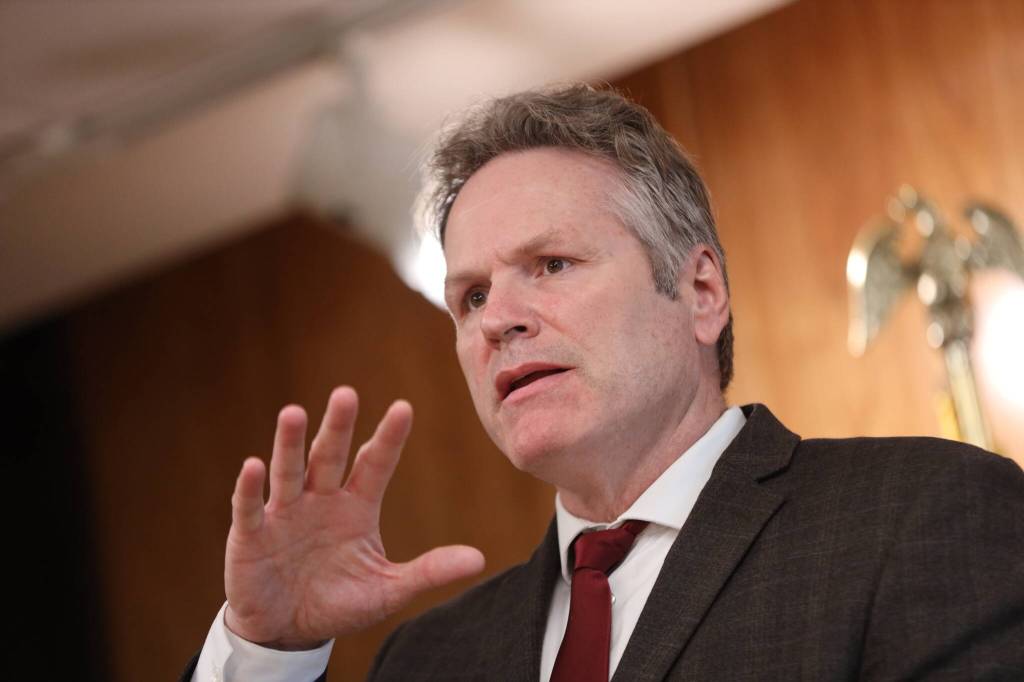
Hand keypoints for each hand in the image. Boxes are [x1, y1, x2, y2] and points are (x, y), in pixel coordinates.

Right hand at [223, 386, 484, 648]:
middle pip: (330, 456)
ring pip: (290, 471)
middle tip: (346, 394)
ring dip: (290, 444)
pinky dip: (250, 487)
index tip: (404, 408)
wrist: (288, 632)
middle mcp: (321, 500)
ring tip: (294, 413)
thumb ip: (429, 571)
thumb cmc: (339, 603)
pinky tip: (254, 465)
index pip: (376, 464)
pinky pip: (249, 507)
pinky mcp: (251, 536)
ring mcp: (284, 514)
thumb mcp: (388, 590)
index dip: (388, 438)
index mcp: (357, 506)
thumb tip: (479, 560)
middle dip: (338, 426)